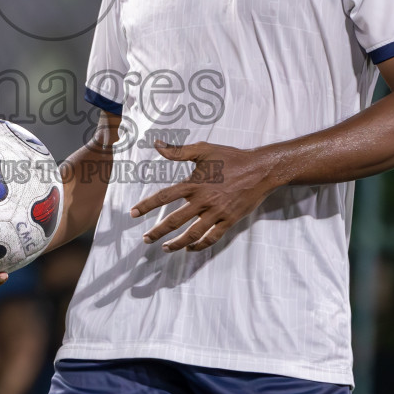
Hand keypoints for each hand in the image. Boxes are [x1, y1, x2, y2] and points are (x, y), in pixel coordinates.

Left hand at [131, 140, 281, 251]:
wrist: (261, 170)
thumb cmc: (232, 158)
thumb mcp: (204, 150)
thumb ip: (178, 151)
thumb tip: (156, 144)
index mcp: (194, 183)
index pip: (164, 196)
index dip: (147, 205)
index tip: (133, 214)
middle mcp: (203, 200)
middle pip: (175, 220)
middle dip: (158, 231)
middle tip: (146, 239)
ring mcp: (217, 213)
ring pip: (192, 234)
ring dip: (176, 243)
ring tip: (165, 248)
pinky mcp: (229, 220)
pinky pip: (212, 238)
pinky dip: (200, 245)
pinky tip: (190, 248)